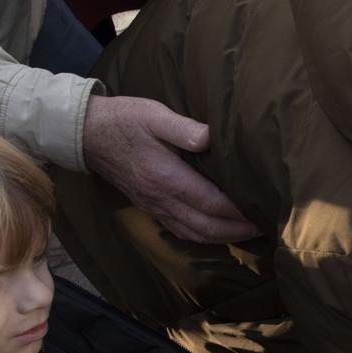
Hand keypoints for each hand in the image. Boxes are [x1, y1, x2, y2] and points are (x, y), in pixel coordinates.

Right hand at [82, 96, 257, 243]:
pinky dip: (203, 236)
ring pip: (194, 233)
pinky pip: (181, 230)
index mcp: (167, 178)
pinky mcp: (150, 207)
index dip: (238, 212)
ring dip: (223, 237)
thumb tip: (212, 137)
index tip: (262, 211)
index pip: (211, 203)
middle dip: (237, 230)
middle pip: (207, 226)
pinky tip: (217, 231)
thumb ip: (184, 128)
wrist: (86, 134)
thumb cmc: (124, 120)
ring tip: (248, 232)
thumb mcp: (154, 115)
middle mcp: (162, 198)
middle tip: (265, 227)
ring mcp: (155, 206)